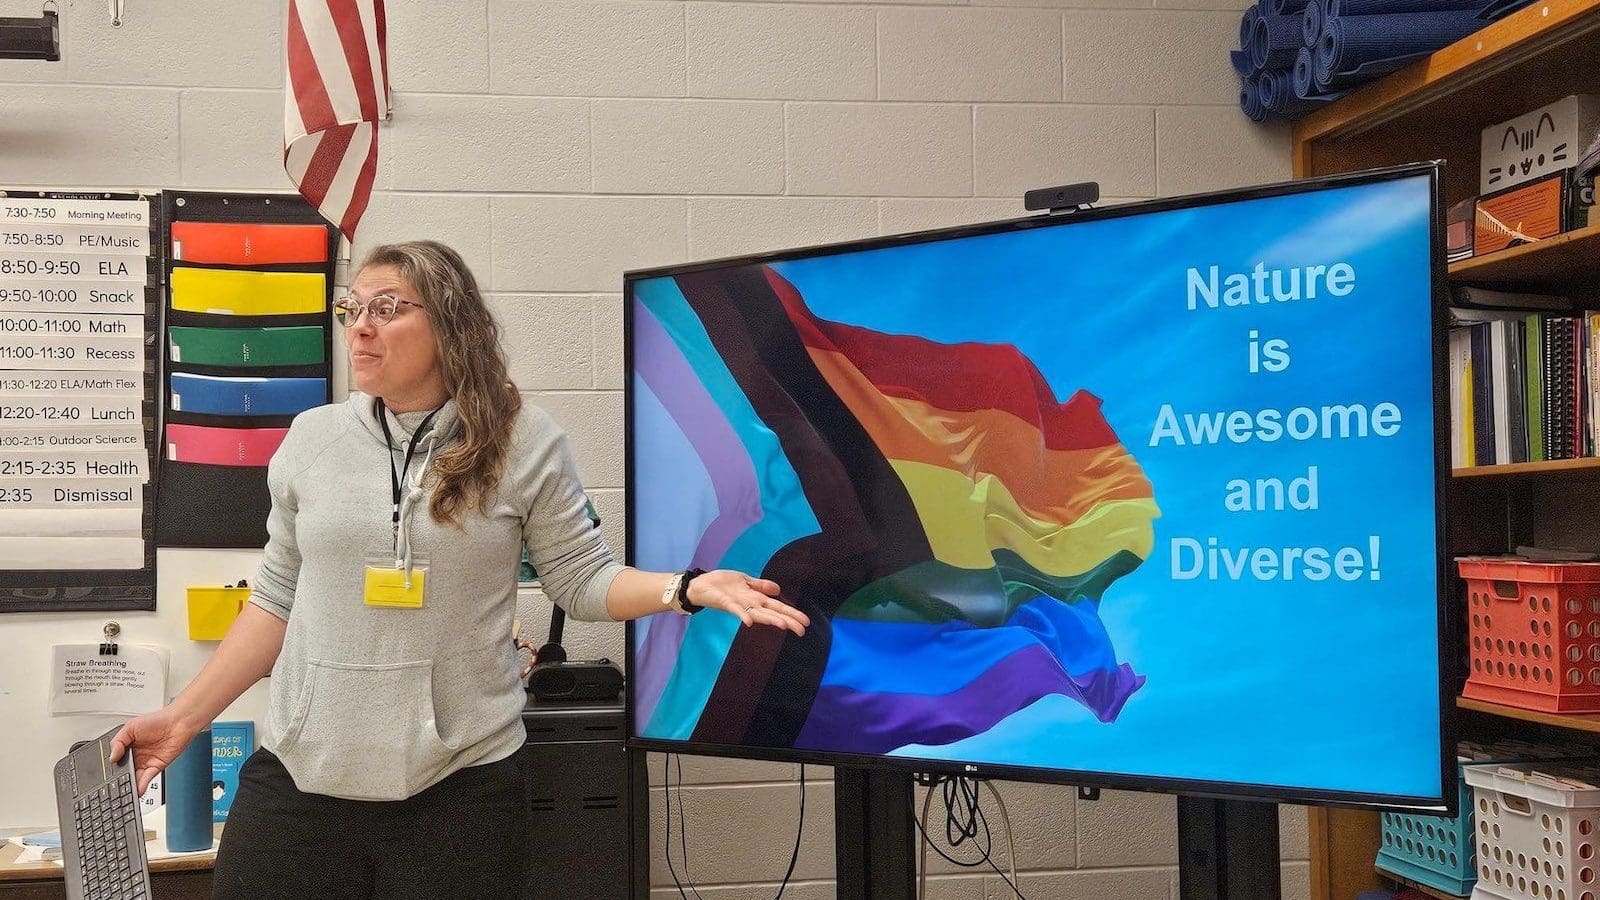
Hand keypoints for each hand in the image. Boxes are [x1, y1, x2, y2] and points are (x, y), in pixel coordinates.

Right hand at [109, 706, 201, 795]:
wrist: (180, 722)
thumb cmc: (158, 720)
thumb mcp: (130, 727)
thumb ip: (118, 742)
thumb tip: (112, 757)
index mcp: (127, 747)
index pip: (116, 761)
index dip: (110, 769)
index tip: (105, 777)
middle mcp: (136, 757)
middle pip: (123, 772)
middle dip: (118, 780)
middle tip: (113, 787)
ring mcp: (146, 763)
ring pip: (134, 778)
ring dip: (129, 785)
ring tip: (123, 792)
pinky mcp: (156, 767)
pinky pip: (146, 779)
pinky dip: (141, 785)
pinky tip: (136, 788)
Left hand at [686, 571, 810, 635]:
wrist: (701, 584)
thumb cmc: (722, 583)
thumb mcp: (745, 581)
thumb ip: (761, 586)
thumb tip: (779, 591)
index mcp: (756, 599)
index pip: (778, 607)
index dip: (792, 614)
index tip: (806, 623)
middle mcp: (750, 604)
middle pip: (772, 613)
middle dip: (788, 620)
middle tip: (802, 630)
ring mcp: (739, 604)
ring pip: (758, 613)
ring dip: (770, 619)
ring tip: (784, 626)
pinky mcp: (726, 602)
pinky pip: (736, 610)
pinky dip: (742, 616)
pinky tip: (749, 622)